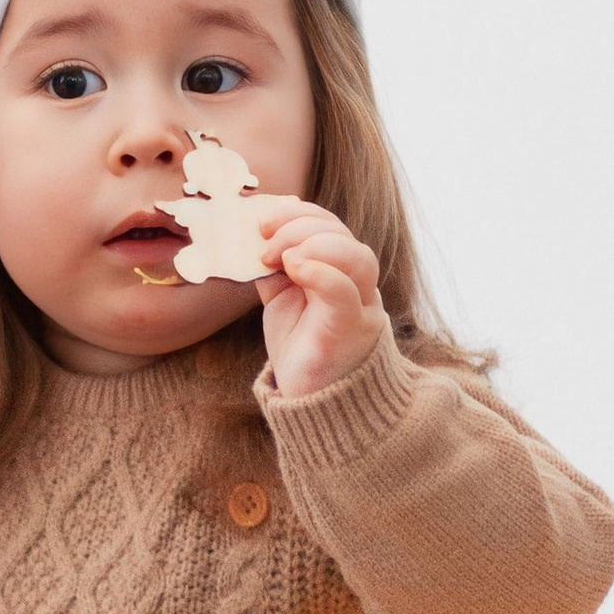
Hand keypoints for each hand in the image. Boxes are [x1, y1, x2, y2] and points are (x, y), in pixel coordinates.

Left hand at [252, 202, 387, 398]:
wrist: (313, 399)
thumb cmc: (301, 347)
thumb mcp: (282, 299)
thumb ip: (274, 269)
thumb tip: (252, 239)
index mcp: (342, 270)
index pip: (331, 225)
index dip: (298, 215)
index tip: (262, 222)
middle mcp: (359, 284)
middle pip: (343, 235)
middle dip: (299, 227)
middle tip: (264, 243)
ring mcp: (361, 306)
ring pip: (356, 257)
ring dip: (312, 244)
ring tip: (278, 258)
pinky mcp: (351, 329)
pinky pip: (345, 292)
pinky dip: (320, 272)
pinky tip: (295, 268)